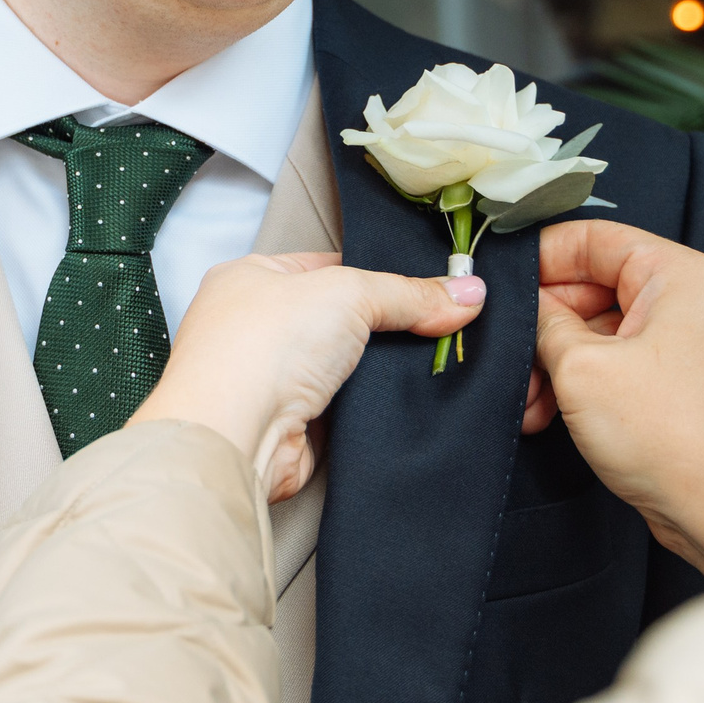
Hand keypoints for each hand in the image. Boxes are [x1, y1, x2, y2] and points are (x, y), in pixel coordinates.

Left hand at [136, 252, 485, 502]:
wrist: (233, 437)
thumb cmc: (261, 347)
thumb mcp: (348, 293)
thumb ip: (409, 293)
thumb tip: (469, 292)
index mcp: (251, 278)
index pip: (327, 266)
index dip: (378, 274)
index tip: (432, 284)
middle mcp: (254, 328)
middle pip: (340, 319)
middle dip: (386, 325)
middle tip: (445, 323)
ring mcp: (271, 380)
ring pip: (346, 367)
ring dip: (382, 371)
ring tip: (439, 360)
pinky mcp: (293, 428)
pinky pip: (348, 410)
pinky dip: (375, 408)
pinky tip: (411, 400)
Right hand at [533, 221, 703, 585]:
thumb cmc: (673, 436)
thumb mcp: (582, 368)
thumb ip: (543, 323)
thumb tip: (523, 304)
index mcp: (679, 273)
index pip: (593, 237)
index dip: (539, 259)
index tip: (499, 286)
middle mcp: (690, 298)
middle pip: (592, 287)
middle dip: (543, 328)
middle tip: (509, 361)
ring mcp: (687, 342)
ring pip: (599, 331)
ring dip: (556, 364)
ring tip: (528, 404)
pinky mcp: (680, 382)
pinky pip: (617, 364)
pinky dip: (581, 385)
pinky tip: (547, 417)